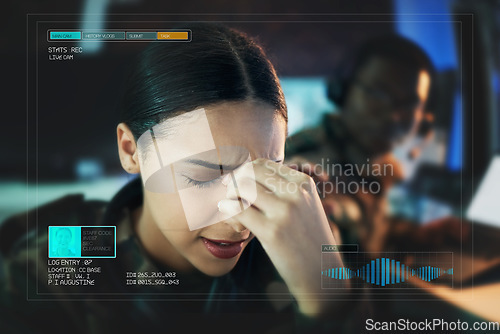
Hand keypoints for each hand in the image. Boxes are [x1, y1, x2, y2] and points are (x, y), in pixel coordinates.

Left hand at [218, 158, 346, 316]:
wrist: (321, 271)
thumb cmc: (307, 237)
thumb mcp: (306, 205)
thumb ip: (284, 187)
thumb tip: (249, 170)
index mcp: (304, 183)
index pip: (264, 165)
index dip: (245, 170)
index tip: (236, 178)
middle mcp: (296, 194)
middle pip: (252, 173)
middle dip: (235, 178)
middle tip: (227, 186)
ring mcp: (284, 212)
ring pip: (244, 188)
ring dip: (230, 192)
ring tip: (227, 199)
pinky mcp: (271, 231)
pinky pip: (239, 210)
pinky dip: (227, 207)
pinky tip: (224, 209)